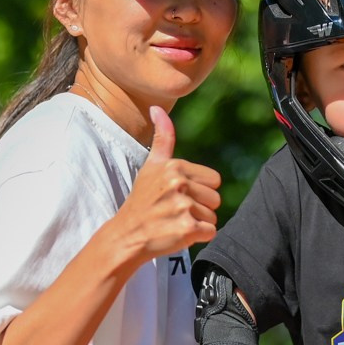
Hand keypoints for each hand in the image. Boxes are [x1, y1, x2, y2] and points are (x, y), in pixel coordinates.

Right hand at [109, 107, 219, 263]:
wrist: (127, 235)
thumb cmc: (142, 200)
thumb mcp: (151, 166)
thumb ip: (162, 138)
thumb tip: (157, 108)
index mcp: (174, 167)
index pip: (214, 180)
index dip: (199, 190)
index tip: (178, 195)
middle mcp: (179, 184)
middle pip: (216, 198)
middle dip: (200, 207)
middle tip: (176, 211)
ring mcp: (183, 207)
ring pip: (213, 216)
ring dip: (198, 223)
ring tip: (175, 222)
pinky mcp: (187, 228)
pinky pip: (210, 232)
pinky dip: (198, 236)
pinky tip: (178, 233)